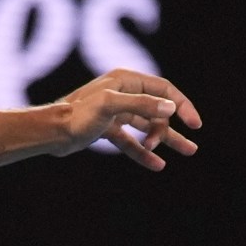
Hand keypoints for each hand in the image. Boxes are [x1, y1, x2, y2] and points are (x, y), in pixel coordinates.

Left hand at [56, 68, 201, 170]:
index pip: (164, 89)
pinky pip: (131, 141)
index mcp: (126, 80)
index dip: (182, 105)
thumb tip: (171, 107)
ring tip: (188, 152)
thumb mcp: (110, 105)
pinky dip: (143, 152)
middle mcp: (123, 93)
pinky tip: (157, 165)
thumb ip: (141, 104)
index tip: (194, 124)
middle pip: (157, 110)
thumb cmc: (77, 115)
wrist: (51, 133)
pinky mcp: (107, 129)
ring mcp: (115, 112)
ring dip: (164, 140)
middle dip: (171, 130)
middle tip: (188, 149)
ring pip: (147, 126)